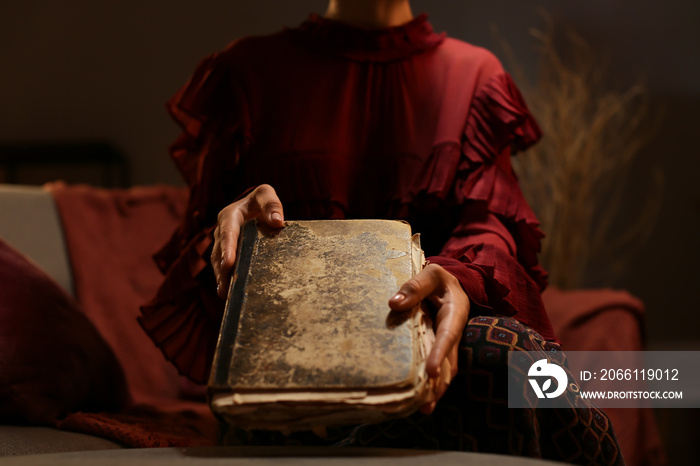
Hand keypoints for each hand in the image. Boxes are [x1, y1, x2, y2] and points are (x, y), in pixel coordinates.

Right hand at [211, 184, 284, 297]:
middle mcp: (222, 232)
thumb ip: (271, 205)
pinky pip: (224, 269)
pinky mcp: (227, 256)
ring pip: (218, 264)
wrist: (254, 207)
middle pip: (219, 253)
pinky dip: (226, 281)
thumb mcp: (265, 195)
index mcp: (229, 216)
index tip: (229, 264)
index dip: (227, 249)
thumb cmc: (261, 201)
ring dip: (222, 279)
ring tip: (225, 295)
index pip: (227, 233)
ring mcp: (222, 246)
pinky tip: (230, 295)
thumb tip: (278, 222)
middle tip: (225, 287)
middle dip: (221, 270)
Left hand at [388, 263, 469, 413]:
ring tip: (423, 408)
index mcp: (455, 313)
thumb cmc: (437, 278)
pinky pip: (436, 366)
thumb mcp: (430, 274)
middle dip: (439, 383)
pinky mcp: (438, 347)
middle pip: (449, 361)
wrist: (447, 283)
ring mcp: (447, 342)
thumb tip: (394, 304)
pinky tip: (418, 397)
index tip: (431, 373)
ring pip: (445, 369)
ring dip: (436, 389)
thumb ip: (414, 287)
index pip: (448, 336)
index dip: (440, 354)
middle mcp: (453, 331)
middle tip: (426, 404)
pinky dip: (430, 383)